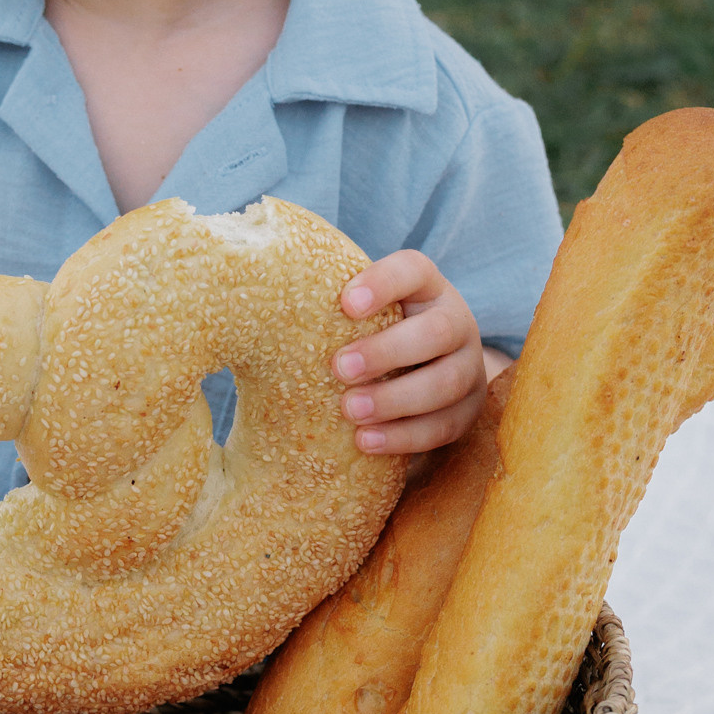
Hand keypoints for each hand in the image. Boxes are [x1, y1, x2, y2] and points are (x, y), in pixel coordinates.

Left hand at [333, 252, 489, 456]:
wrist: (426, 371)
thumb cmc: (372, 334)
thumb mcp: (362, 314)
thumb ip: (327, 306)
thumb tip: (245, 313)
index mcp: (426, 287)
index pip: (413, 270)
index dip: (384, 283)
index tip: (346, 303)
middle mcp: (456, 321)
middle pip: (437, 331)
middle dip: (388, 351)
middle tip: (339, 367)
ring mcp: (468, 368)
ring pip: (445, 383)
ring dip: (396, 400)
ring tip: (350, 411)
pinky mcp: (467, 411)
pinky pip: (443, 427)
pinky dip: (403, 437)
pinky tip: (365, 442)